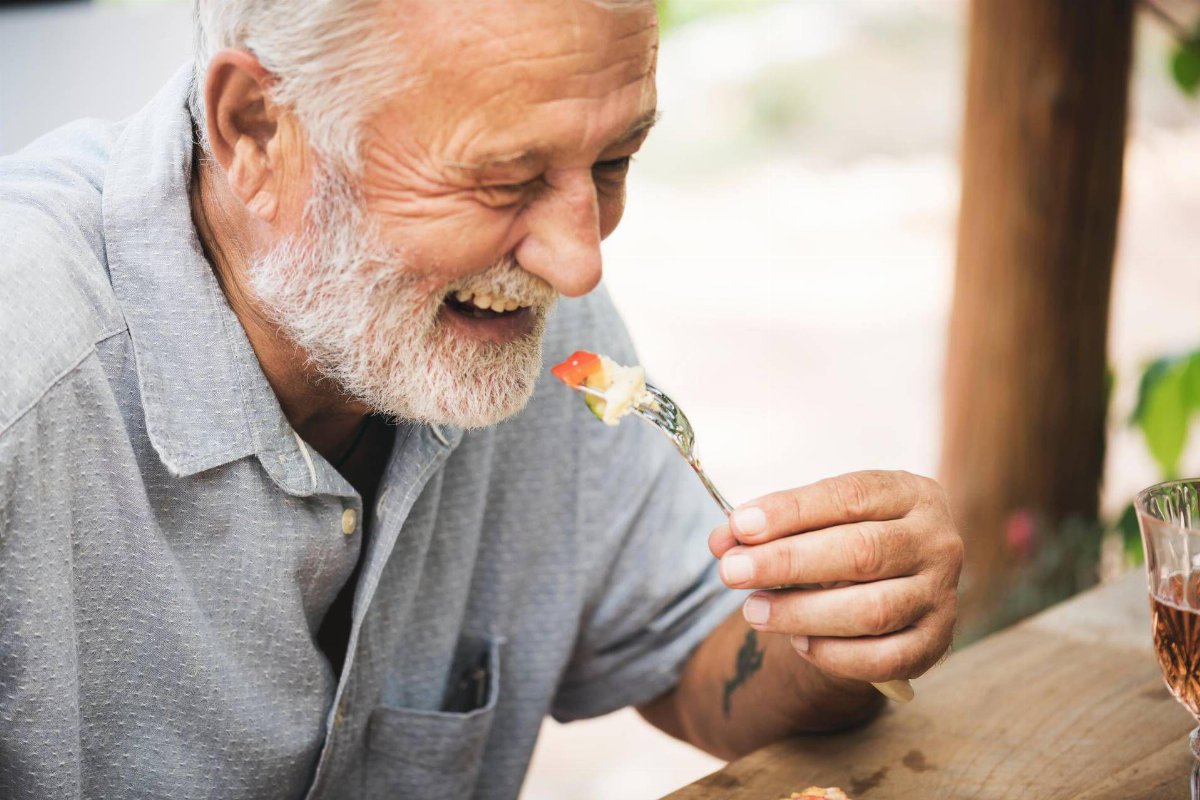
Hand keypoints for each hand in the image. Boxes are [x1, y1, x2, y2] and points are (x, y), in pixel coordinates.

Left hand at [708, 470, 962, 684]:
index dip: (790, 511)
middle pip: (861, 552)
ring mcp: (942, 594)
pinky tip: (799, 644)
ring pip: (873, 610)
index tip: (739, 525)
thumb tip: (722, 541)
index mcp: (909, 494)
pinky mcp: (937, 642)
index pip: (849, 496)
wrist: (900, 579)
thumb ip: (772, 526)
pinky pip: (886, 658)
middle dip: (787, 562)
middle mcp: (936, 541)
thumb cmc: (848, 537)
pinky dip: (837, 655)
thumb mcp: (819, 517)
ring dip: (803, 612)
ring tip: (754, 610)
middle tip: (731, 572)